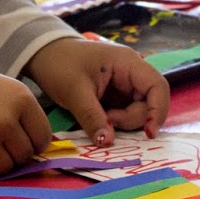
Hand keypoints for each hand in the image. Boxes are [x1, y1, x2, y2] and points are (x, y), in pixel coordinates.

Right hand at [0, 44, 51, 177]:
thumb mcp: (3, 89)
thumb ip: (22, 115)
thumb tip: (38, 149)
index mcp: (21, 99)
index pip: (43, 138)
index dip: (33, 142)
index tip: (20, 139)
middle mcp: (6, 121)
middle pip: (24, 156)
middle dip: (14, 153)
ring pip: (5, 169)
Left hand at [24, 37, 169, 143]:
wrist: (42, 55)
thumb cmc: (59, 64)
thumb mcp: (74, 91)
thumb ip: (92, 117)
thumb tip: (107, 143)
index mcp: (127, 62)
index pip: (158, 86)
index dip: (158, 111)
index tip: (148, 133)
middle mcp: (130, 72)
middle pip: (149, 102)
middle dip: (132, 119)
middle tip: (107, 122)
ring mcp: (123, 85)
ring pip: (138, 111)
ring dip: (123, 121)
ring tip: (99, 117)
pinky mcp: (115, 96)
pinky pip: (125, 113)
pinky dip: (116, 122)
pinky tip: (100, 118)